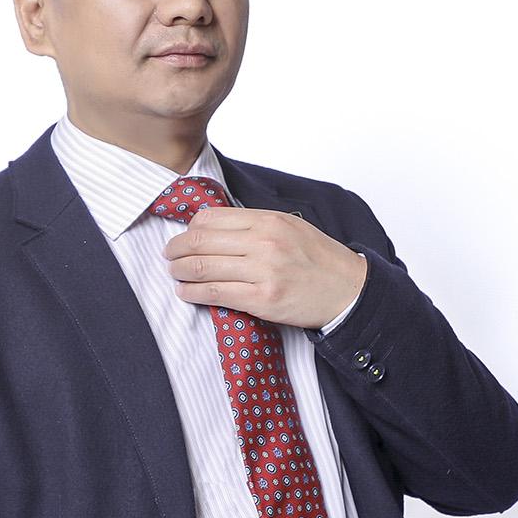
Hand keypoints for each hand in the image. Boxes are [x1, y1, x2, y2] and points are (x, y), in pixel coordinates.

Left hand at [162, 207, 366, 330]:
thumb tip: (215, 228)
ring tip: (174, 273)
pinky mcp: (262, 300)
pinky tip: (185, 291)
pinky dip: (192, 292)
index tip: (184, 236)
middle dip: (176, 249)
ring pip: (203, 267)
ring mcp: (263, 271)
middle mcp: (264, 242)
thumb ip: (255, 226)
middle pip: (201, 241)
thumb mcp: (290, 228)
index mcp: (268, 220)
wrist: (348, 291)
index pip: (212, 218)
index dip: (190, 228)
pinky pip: (215, 293)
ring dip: (180, 271)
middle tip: (169, 255)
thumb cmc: (319, 261)